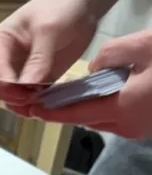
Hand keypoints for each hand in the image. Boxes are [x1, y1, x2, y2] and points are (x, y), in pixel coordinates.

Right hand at [0, 0, 97, 106]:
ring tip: (47, 104)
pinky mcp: (38, 80)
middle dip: (18, 100)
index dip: (9, 88)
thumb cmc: (60, 7)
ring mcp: (21, 73)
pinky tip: (53, 103)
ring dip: (28, 106)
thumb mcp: (48, 30)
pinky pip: (34, 99)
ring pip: (16, 99)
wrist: (83, 3)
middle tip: (40, 101)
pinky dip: (41, 104)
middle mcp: (5, 62)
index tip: (29, 94)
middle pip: (3, 91)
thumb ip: (38, 59)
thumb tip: (26, 88)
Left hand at [28, 31, 151, 136]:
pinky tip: (100, 96)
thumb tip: (93, 67)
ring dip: (85, 110)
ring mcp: (135, 130)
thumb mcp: (146, 45)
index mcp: (122, 108)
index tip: (33, 108)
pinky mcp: (143, 127)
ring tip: (69, 97)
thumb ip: (113, 53)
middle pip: (86, 120)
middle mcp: (125, 126)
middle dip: (65, 111)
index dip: (53, 112)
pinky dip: (102, 110)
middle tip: (46, 100)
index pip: (77, 114)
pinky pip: (115, 121)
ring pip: (100, 122)